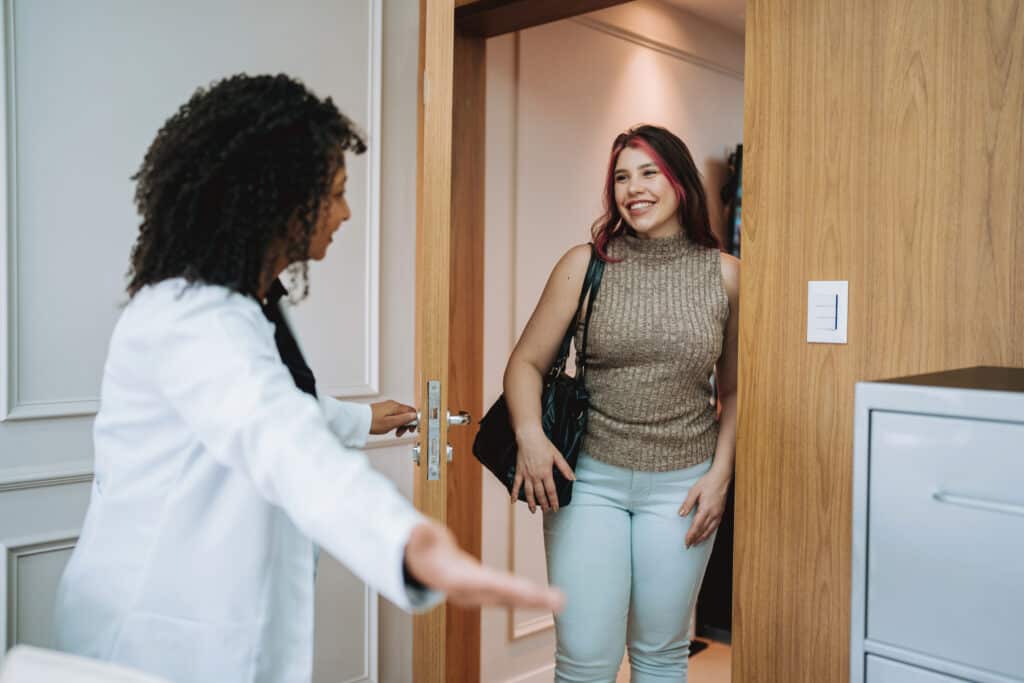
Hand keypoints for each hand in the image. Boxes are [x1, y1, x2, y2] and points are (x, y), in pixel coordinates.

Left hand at [370, 400, 417, 435]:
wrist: (358, 420)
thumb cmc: (373, 422)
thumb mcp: (391, 423)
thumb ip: (404, 419)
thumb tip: (414, 415)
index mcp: (396, 407)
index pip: (411, 411)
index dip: (414, 420)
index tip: (412, 429)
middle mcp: (392, 404)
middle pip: (406, 413)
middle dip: (406, 424)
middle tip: (402, 432)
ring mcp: (387, 406)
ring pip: (399, 414)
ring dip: (400, 424)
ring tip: (395, 432)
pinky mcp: (382, 409)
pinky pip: (393, 415)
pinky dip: (394, 422)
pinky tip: (389, 427)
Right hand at [404, 520, 564, 611]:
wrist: (423, 567)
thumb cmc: (422, 552)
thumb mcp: (418, 543)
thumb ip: (419, 537)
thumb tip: (418, 530)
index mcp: (457, 580)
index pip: (485, 584)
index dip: (507, 588)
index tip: (528, 592)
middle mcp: (472, 592)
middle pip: (504, 595)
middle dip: (530, 598)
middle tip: (558, 601)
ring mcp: (481, 593)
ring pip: (511, 598)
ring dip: (535, 600)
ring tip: (560, 601)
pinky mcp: (488, 590)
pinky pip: (511, 594)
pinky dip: (529, 596)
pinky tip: (545, 598)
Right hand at [510, 428, 574, 513]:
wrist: (529, 437)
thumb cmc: (544, 445)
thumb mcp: (557, 455)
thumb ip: (565, 468)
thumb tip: (573, 479)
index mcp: (546, 473)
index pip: (551, 491)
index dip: (554, 501)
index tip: (556, 509)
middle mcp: (536, 476)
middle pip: (540, 494)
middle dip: (544, 504)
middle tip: (546, 512)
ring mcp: (526, 475)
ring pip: (529, 492)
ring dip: (531, 503)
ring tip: (533, 511)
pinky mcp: (519, 471)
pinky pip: (516, 485)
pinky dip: (514, 493)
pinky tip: (513, 501)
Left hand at [678, 467, 730, 547]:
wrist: (721, 477)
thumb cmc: (708, 482)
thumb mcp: (694, 491)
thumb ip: (687, 503)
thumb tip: (681, 514)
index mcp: (706, 509)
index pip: (696, 526)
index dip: (691, 536)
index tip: (686, 542)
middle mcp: (713, 514)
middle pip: (703, 530)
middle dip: (695, 539)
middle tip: (688, 546)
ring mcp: (718, 514)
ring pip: (710, 530)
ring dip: (702, 538)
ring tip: (696, 543)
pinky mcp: (721, 512)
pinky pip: (715, 526)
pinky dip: (709, 533)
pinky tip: (706, 534)